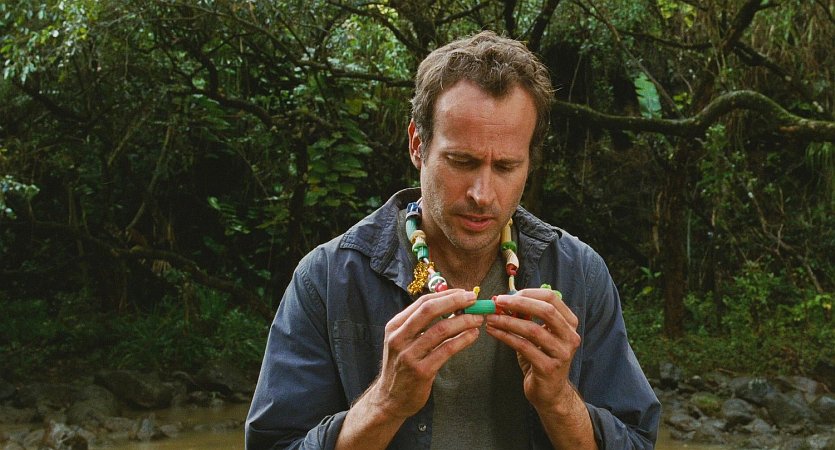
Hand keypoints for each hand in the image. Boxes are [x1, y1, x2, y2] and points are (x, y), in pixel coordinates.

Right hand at [367, 289, 482, 418]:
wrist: (390, 398)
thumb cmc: (402, 366)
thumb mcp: (403, 341)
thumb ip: (421, 324)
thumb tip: (452, 304)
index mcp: (395, 326)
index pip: (422, 302)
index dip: (446, 295)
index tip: (464, 293)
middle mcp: (399, 338)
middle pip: (429, 310)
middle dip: (455, 301)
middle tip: (474, 300)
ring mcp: (409, 354)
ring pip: (440, 329)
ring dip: (463, 321)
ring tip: (478, 319)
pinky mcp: (421, 371)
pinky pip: (446, 350)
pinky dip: (463, 339)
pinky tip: (473, 335)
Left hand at [485, 288, 580, 412]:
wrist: (550, 392)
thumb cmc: (541, 358)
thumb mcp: (537, 334)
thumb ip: (526, 317)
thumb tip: (504, 300)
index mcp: (569, 323)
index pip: (551, 298)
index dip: (527, 293)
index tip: (506, 295)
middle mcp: (570, 336)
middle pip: (546, 310)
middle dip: (518, 303)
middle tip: (497, 302)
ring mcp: (561, 353)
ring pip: (532, 330)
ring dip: (507, 321)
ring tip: (490, 318)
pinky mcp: (548, 368)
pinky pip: (523, 347)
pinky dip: (505, 336)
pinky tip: (492, 332)